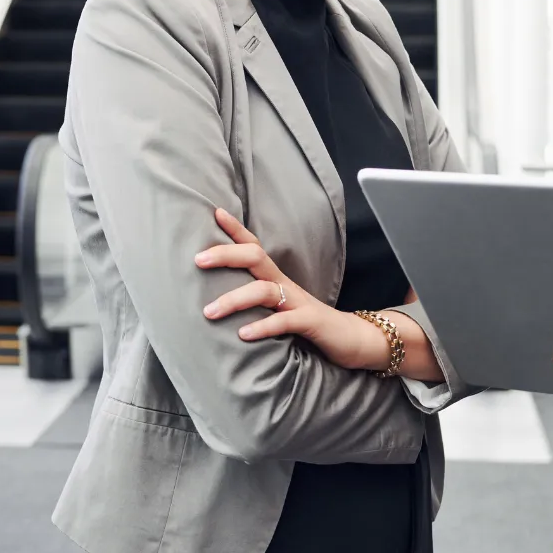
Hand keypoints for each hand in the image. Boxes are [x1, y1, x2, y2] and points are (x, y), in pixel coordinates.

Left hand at [196, 208, 438, 377]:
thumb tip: (219, 299)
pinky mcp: (310, 323)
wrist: (355, 340)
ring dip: (233, 299)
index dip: (235, 230)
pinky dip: (262, 327)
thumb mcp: (280, 308)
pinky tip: (243, 334)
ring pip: (263, 290)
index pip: (254, 246)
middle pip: (255, 257)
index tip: (215, 212)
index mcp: (277, 279)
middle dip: (225, 254)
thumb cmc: (310, 324)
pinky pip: (284, 322)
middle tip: (197, 259)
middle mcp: (286, 285)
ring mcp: (298, 302)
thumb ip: (257, 301)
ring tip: (209, 312)